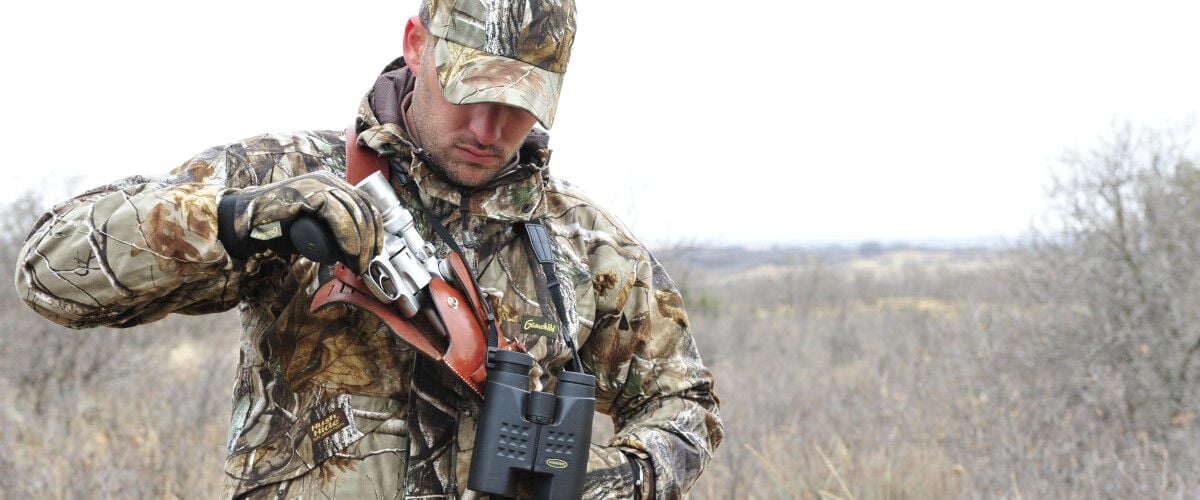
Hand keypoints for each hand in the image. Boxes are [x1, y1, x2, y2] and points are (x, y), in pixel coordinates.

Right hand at [217, 171, 382, 272]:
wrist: (245, 224)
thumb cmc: (278, 229)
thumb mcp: (314, 228)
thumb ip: (333, 233)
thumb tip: (356, 251)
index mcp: (331, 185)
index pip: (365, 203)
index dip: (376, 228)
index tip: (376, 251)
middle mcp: (328, 179)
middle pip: (363, 208)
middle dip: (370, 239)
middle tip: (365, 264)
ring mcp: (318, 183)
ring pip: (354, 212)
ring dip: (360, 243)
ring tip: (357, 264)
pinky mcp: (308, 193)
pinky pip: (338, 214)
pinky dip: (347, 236)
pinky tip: (348, 253)